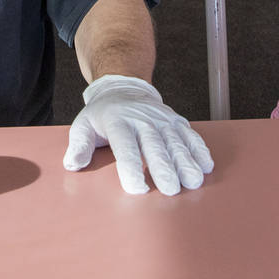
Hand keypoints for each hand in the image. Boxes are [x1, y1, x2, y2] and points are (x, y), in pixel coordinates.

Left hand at [63, 74, 213, 194]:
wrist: (123, 88)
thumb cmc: (102, 115)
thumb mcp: (83, 125)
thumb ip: (79, 145)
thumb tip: (73, 164)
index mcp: (118, 122)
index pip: (125, 146)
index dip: (131, 167)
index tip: (137, 187)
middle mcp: (142, 120)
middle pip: (154, 146)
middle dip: (164, 168)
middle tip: (171, 189)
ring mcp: (161, 120)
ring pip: (175, 141)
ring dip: (186, 162)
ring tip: (193, 181)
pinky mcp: (175, 121)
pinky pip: (189, 135)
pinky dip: (199, 149)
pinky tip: (206, 165)